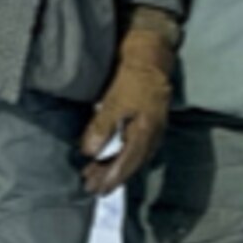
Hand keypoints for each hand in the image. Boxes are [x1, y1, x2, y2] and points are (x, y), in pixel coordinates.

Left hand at [80, 7, 178, 195]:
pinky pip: (134, 145)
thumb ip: (103, 126)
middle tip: (90, 186)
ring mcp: (152, 127)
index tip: (97, 190)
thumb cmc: (132, 74)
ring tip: (93, 173)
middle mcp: (153, 133)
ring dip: (113, 165)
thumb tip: (89, 152)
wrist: (150, 52)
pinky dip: (120, 154)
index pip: (128, 162)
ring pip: (133, 155)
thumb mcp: (115, 99)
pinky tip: (108, 155)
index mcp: (147, 131)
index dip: (113, 177)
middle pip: (131, 162)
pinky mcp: (148, 120)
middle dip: (111, 175)